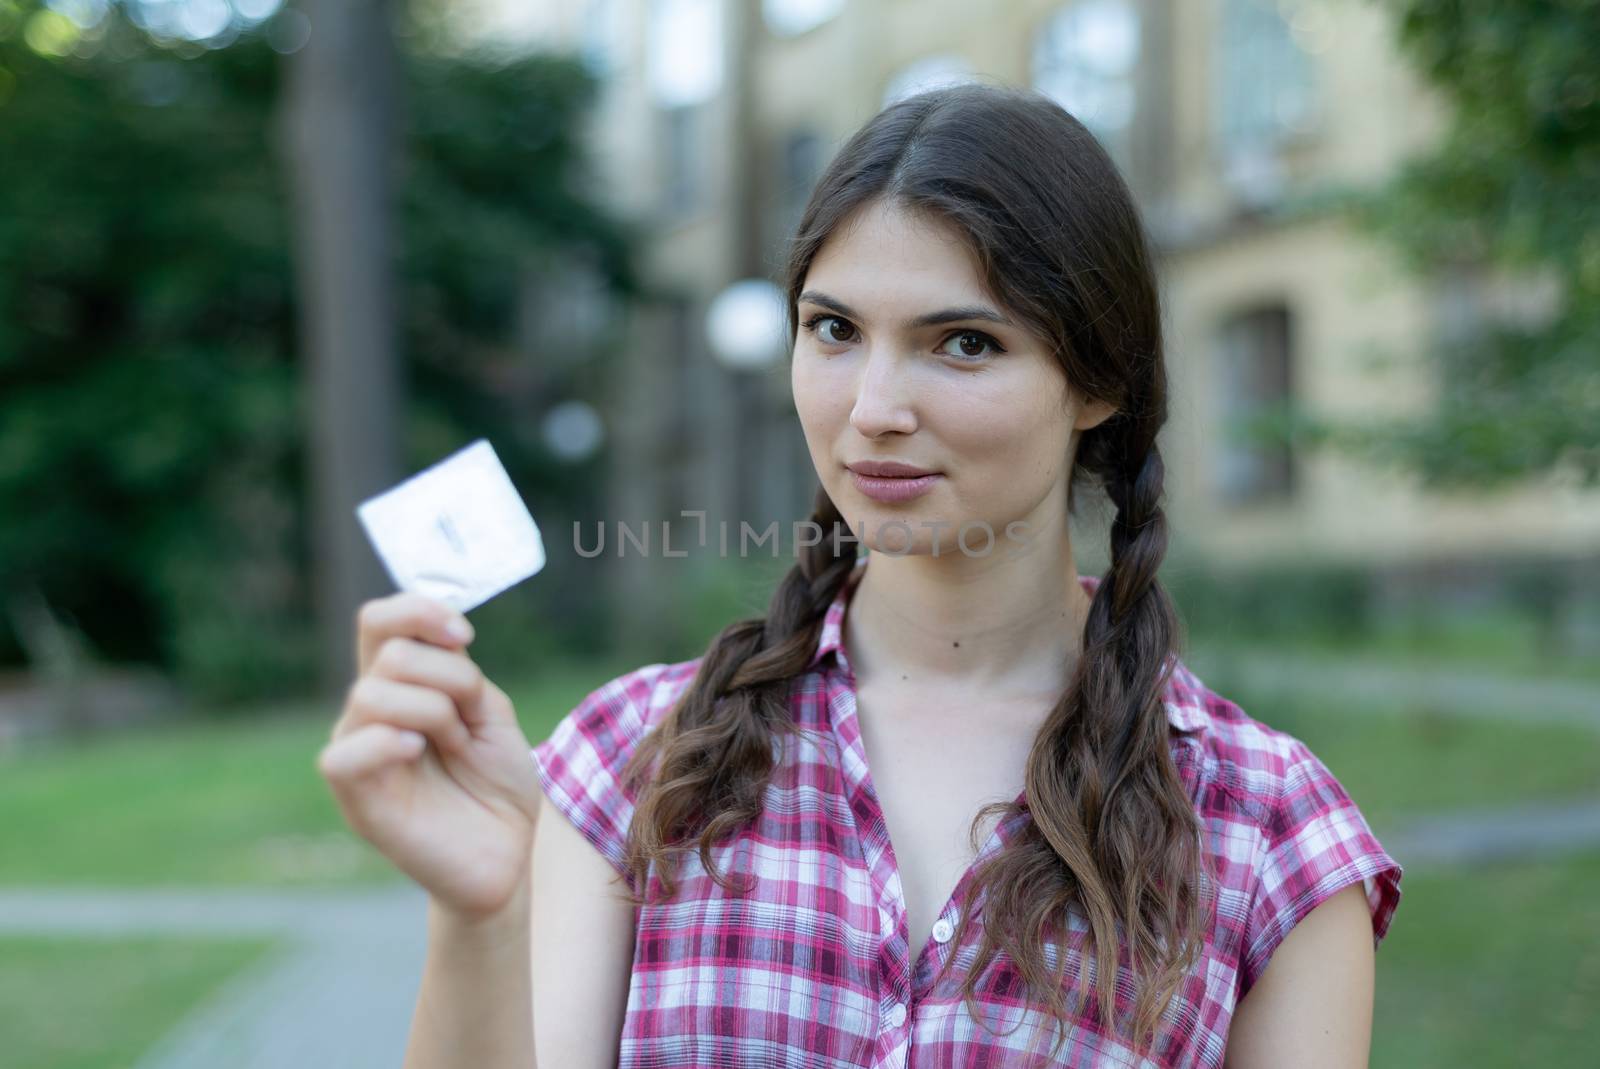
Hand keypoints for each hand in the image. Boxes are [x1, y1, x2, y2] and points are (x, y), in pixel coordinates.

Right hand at [318, 593, 541, 921]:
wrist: (508, 854)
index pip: (381, 622)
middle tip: (470, 724)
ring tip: (456, 748)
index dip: (418, 611)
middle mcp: (372, 712)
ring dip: (434, 712)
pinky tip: (417, 751)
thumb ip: (462, 677)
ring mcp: (360, 752)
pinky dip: (385, 742)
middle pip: (389, 652)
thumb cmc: (498, 785)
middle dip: (449, 677)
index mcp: (404, 686)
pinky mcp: (356, 798)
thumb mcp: (493, 716)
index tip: (466, 636)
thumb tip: (432, 646)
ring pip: (373, 694)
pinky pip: (344, 753)